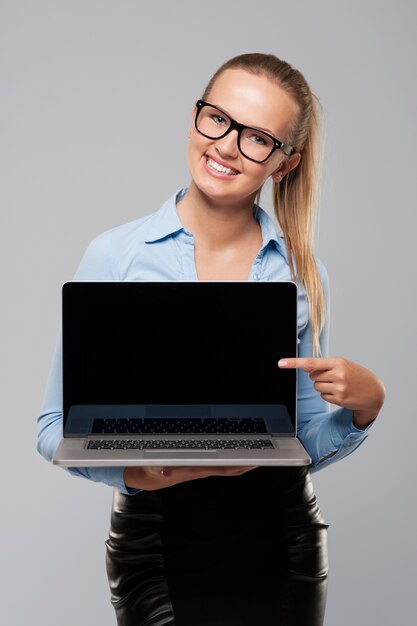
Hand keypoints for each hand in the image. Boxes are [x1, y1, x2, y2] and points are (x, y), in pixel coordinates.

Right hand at [124, 465, 257, 490]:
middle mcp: (201, 470)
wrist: (147, 478)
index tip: (251, 462)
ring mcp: (200, 468)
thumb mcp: (151, 469)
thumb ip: (158, 470)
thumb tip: (165, 473)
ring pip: (224, 467)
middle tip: (261, 457)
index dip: (237, 467)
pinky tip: (233, 455)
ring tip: (253, 454)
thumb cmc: (152, 471)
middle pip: (228, 469)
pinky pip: (217, 464)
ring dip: (238, 463)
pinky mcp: (197, 466)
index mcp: (195, 470)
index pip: (221, 469)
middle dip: (244, 465)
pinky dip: (227, 460)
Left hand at [278, 356, 385, 427]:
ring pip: (316, 386)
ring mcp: (339, 388)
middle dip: (318, 376)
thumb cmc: (356, 375)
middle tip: (333, 377)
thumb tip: (306, 368)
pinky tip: (340, 393)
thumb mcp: (343, 365)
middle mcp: (338, 374)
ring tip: (338, 385)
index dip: (294, 363)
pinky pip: (322, 396)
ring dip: (323, 386)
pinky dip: (328, 395)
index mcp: (338, 362)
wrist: (374, 392)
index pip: (311, 362)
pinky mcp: (339, 399)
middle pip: (312, 375)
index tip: (281, 363)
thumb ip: (324, 365)